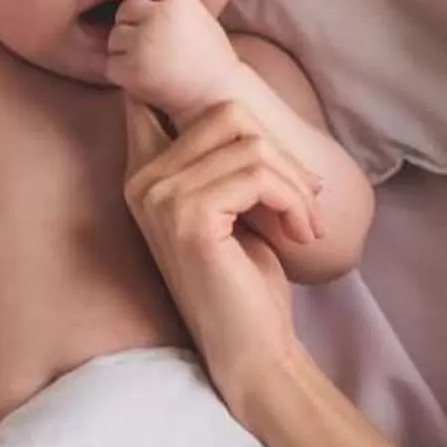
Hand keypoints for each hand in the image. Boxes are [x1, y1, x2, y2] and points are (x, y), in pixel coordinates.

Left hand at [103, 0, 243, 117]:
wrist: (216, 97)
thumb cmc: (209, 59)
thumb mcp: (198, 17)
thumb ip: (170, 2)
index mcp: (181, 0)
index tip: (152, 8)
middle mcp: (160, 16)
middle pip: (126, 9)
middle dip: (134, 25)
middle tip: (155, 46)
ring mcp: (143, 43)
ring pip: (115, 36)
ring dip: (126, 49)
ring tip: (153, 63)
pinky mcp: (131, 69)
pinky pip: (111, 64)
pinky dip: (123, 72)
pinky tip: (146, 78)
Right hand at [121, 97, 315, 388]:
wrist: (250, 348)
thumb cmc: (244, 278)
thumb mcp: (229, 202)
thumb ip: (218, 155)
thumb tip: (234, 102)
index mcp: (144, 172)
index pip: (163, 97)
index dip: (210, 98)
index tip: (254, 139)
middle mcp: (141, 180)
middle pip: (227, 114)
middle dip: (279, 151)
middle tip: (304, 197)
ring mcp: (161, 198)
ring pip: (251, 146)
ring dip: (295, 184)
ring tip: (305, 222)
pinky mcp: (190, 217)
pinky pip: (259, 176)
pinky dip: (294, 202)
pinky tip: (301, 234)